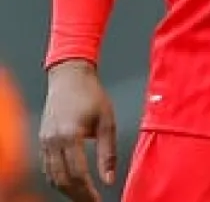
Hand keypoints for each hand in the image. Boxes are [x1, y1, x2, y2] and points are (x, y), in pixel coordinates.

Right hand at [38, 60, 116, 201]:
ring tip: (84, 196)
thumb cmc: (91, 95)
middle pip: (62, 180)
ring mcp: (44, 141)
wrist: (69, 77)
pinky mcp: (42, 140)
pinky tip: (71, 183)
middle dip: (77, 195)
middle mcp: (53, 141)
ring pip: (52, 176)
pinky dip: (58, 179)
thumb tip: (109, 179)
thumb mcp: (107, 122)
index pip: (77, 174)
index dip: (88, 191)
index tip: (99, 200)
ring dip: (67, 189)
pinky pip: (47, 167)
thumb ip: (108, 152)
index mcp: (70, 136)